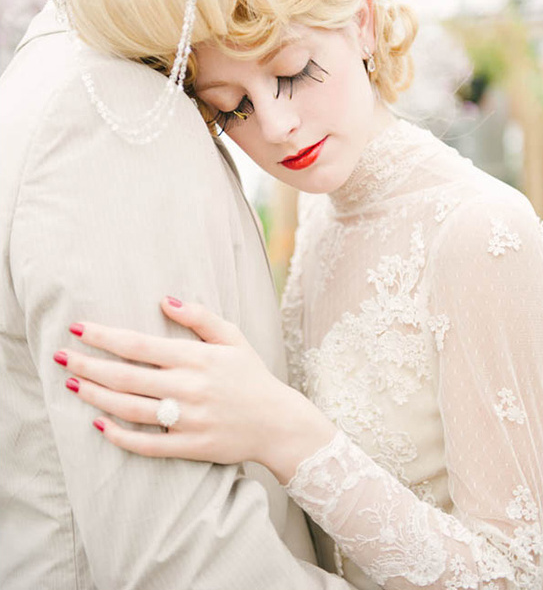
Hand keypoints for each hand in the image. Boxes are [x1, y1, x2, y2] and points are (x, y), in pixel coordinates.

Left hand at [55, 298, 335, 482]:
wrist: (278, 423)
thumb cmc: (252, 375)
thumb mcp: (232, 337)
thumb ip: (199, 317)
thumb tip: (165, 299)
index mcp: (195, 358)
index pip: (138, 345)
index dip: (103, 336)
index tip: (77, 328)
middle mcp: (187, 388)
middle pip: (125, 377)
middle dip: (88, 365)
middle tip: (62, 357)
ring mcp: (187, 420)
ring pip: (129, 410)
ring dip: (96, 397)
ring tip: (73, 384)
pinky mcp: (190, 446)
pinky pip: (147, 444)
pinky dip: (120, 437)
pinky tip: (100, 425)